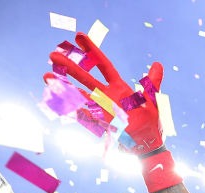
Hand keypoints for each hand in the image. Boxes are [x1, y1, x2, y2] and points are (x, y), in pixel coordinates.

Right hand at [46, 33, 164, 153]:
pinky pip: (82, 113)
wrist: (147, 144)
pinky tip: (56, 99)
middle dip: (70, 66)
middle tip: (52, 54)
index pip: (103, 64)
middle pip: (85, 77)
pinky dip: (71, 107)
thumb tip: (158, 64)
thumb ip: (152, 83)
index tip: (79, 36)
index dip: (91, 50)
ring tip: (46, 75)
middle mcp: (107, 95)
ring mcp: (101, 108)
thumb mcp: (153, 100)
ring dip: (64, 85)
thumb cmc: (151, 123)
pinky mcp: (100, 122)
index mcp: (119, 87)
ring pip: (79, 94)